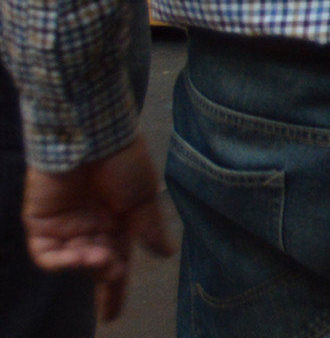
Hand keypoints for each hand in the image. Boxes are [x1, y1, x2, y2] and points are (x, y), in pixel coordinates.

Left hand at [25, 143, 173, 319]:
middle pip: (96, 267)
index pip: (117, 263)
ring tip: (101, 258)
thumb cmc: (122, 160)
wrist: (92, 136)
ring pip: (74, 263)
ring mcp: (65, 227)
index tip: (112, 316)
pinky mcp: (41, 224)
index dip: (114, 291)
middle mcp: (91, 229)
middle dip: (104, 275)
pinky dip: (62, 262)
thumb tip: (164, 253)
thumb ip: (148, 227)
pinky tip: (79, 256)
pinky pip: (47, 256)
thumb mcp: (143, 196)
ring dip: (87, 266)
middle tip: (113, 271)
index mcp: (118, 223)